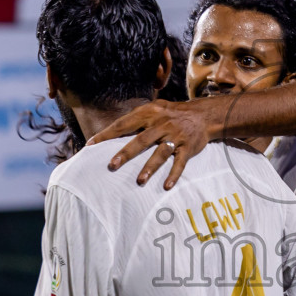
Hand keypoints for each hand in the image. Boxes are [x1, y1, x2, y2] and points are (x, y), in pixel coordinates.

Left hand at [87, 99, 218, 188]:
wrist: (203, 114)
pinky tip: (166, 186)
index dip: (107, 134)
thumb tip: (111, 131)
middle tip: (112, 165)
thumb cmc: (172, 114)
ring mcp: (175, 137)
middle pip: (142, 140)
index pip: (124, 124)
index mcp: (149, 113)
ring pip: (160, 153)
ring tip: (139, 181)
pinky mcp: (188, 148)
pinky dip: (174, 175)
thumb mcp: (154, 108)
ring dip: (150, 167)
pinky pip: (180, 163)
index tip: (91, 145)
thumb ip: (136, 119)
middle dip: (127, 153)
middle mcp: (162, 124)